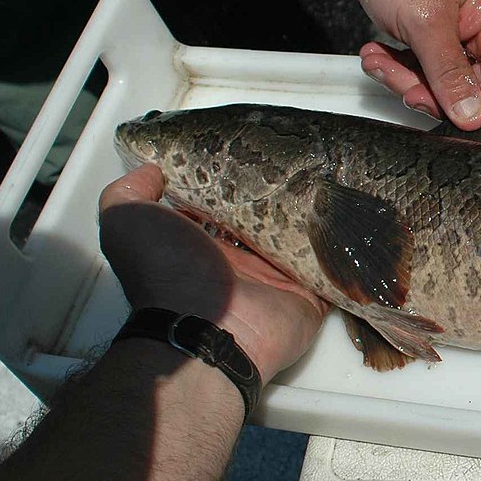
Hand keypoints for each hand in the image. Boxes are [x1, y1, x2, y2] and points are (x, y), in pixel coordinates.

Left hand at [98, 165, 328, 380]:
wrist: (205, 330)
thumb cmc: (167, 273)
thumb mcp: (128, 222)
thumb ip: (130, 192)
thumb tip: (150, 168)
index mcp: (205, 244)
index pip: (226, 205)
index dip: (238, 180)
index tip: (256, 150)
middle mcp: (242, 261)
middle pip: (269, 221)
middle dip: (284, 196)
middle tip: (304, 161)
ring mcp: (278, 279)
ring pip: (303, 240)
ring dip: (317, 218)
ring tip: (336, 179)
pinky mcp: (309, 295)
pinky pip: (331, 269)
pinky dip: (341, 251)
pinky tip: (351, 219)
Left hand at [343, 0, 480, 129]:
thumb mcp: (426, 26)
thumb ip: (450, 77)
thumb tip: (473, 117)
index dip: (478, 106)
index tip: (446, 113)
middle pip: (473, 88)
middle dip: (431, 91)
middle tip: (404, 85)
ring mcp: (460, 32)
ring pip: (443, 83)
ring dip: (406, 79)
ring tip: (381, 59)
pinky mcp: (434, 35)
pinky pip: (423, 69)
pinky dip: (398, 68)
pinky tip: (378, 52)